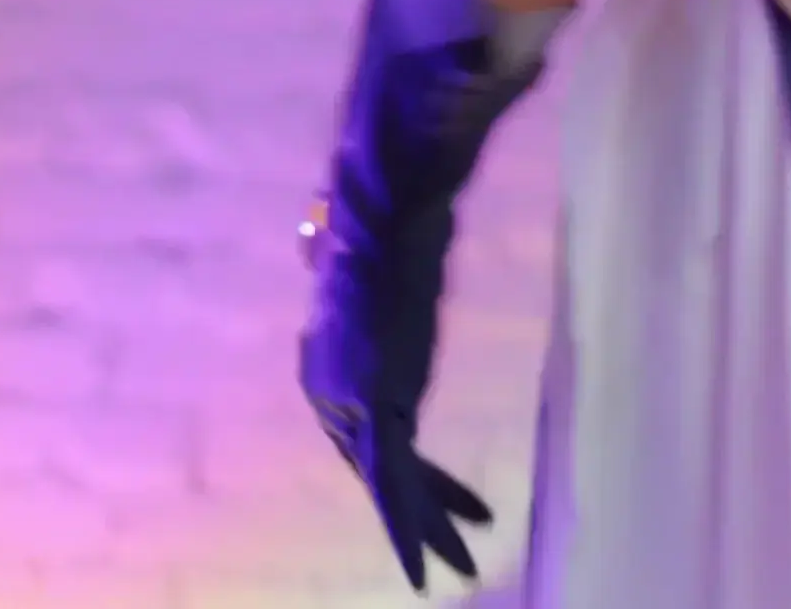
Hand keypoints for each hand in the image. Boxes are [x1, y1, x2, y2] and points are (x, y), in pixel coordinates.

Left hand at [299, 207, 493, 592]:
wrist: (380, 223)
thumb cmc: (381, 237)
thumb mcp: (371, 276)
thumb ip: (357, 287)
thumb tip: (330, 255)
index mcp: (325, 376)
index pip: (369, 444)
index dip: (407, 479)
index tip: (445, 502)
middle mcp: (330, 400)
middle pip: (380, 474)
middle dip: (420, 519)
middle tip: (454, 561)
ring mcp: (351, 407)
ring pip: (392, 486)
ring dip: (427, 530)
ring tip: (464, 567)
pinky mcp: (374, 408)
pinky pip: (393, 479)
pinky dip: (409, 522)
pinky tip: (425, 558)